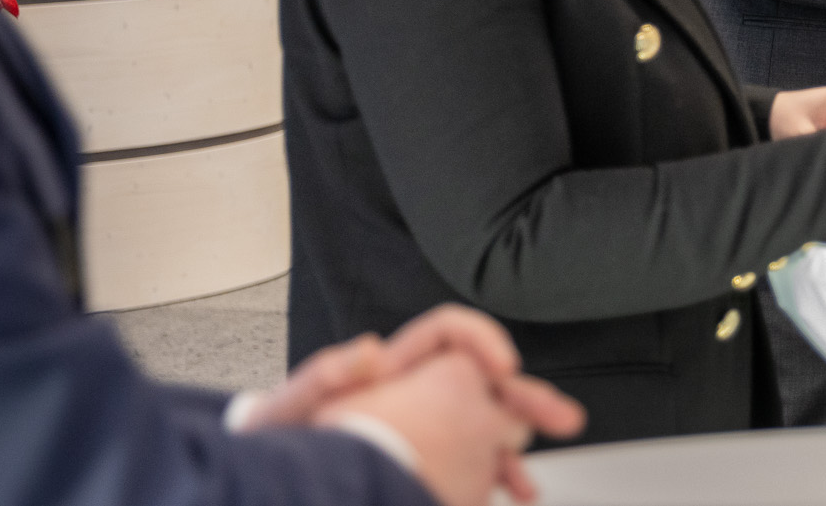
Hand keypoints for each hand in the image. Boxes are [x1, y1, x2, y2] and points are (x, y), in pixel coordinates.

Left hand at [241, 305, 584, 505]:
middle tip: (561, 416)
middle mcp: (410, 395)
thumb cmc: (271, 442)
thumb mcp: (290, 411)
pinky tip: (505, 496)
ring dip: (515, 451)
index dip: (481, 341)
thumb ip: (326, 377)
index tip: (504, 369)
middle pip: (480, 385)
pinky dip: (489, 482)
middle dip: (525, 399)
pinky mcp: (418, 467)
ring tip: (532, 479)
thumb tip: (367, 351)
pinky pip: (465, 468)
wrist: (264, 486)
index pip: (448, 335)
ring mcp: (418, 431)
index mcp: (387, 371)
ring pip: (481, 431)